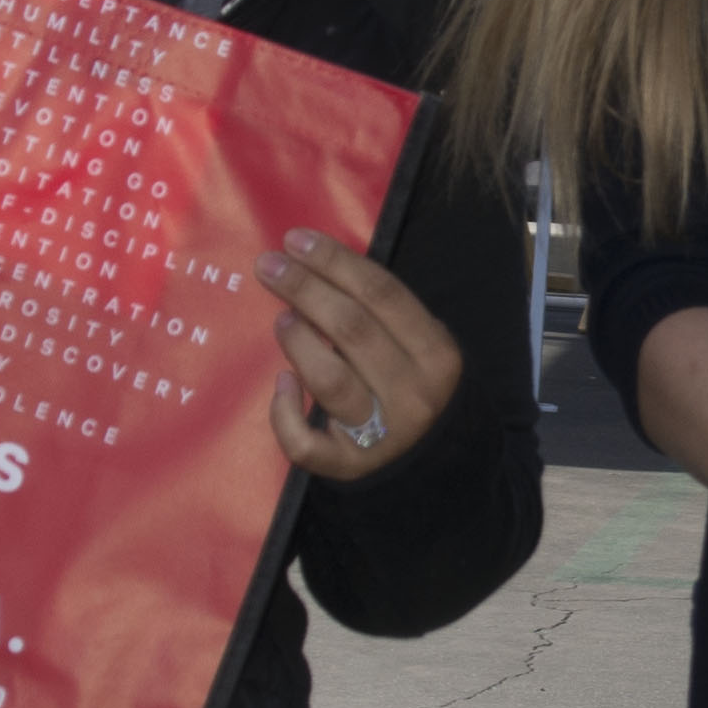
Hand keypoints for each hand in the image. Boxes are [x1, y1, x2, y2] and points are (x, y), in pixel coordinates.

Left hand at [261, 230, 464, 484]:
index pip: (382, 293)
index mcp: (437, 354)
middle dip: (305, 289)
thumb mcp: (421, 345)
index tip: (296, 240)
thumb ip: (382, 312)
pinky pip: (306, 442)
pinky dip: (285, 412)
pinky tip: (282, 385)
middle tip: (270, 265)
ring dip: (297, 341)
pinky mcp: (350, 467)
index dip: (335, 261)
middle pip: (352, 329)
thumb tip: (316, 265)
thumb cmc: (416, 385)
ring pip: (329, 380)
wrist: (437, 462)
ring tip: (282, 319)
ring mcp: (382, 434)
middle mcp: (414, 394)